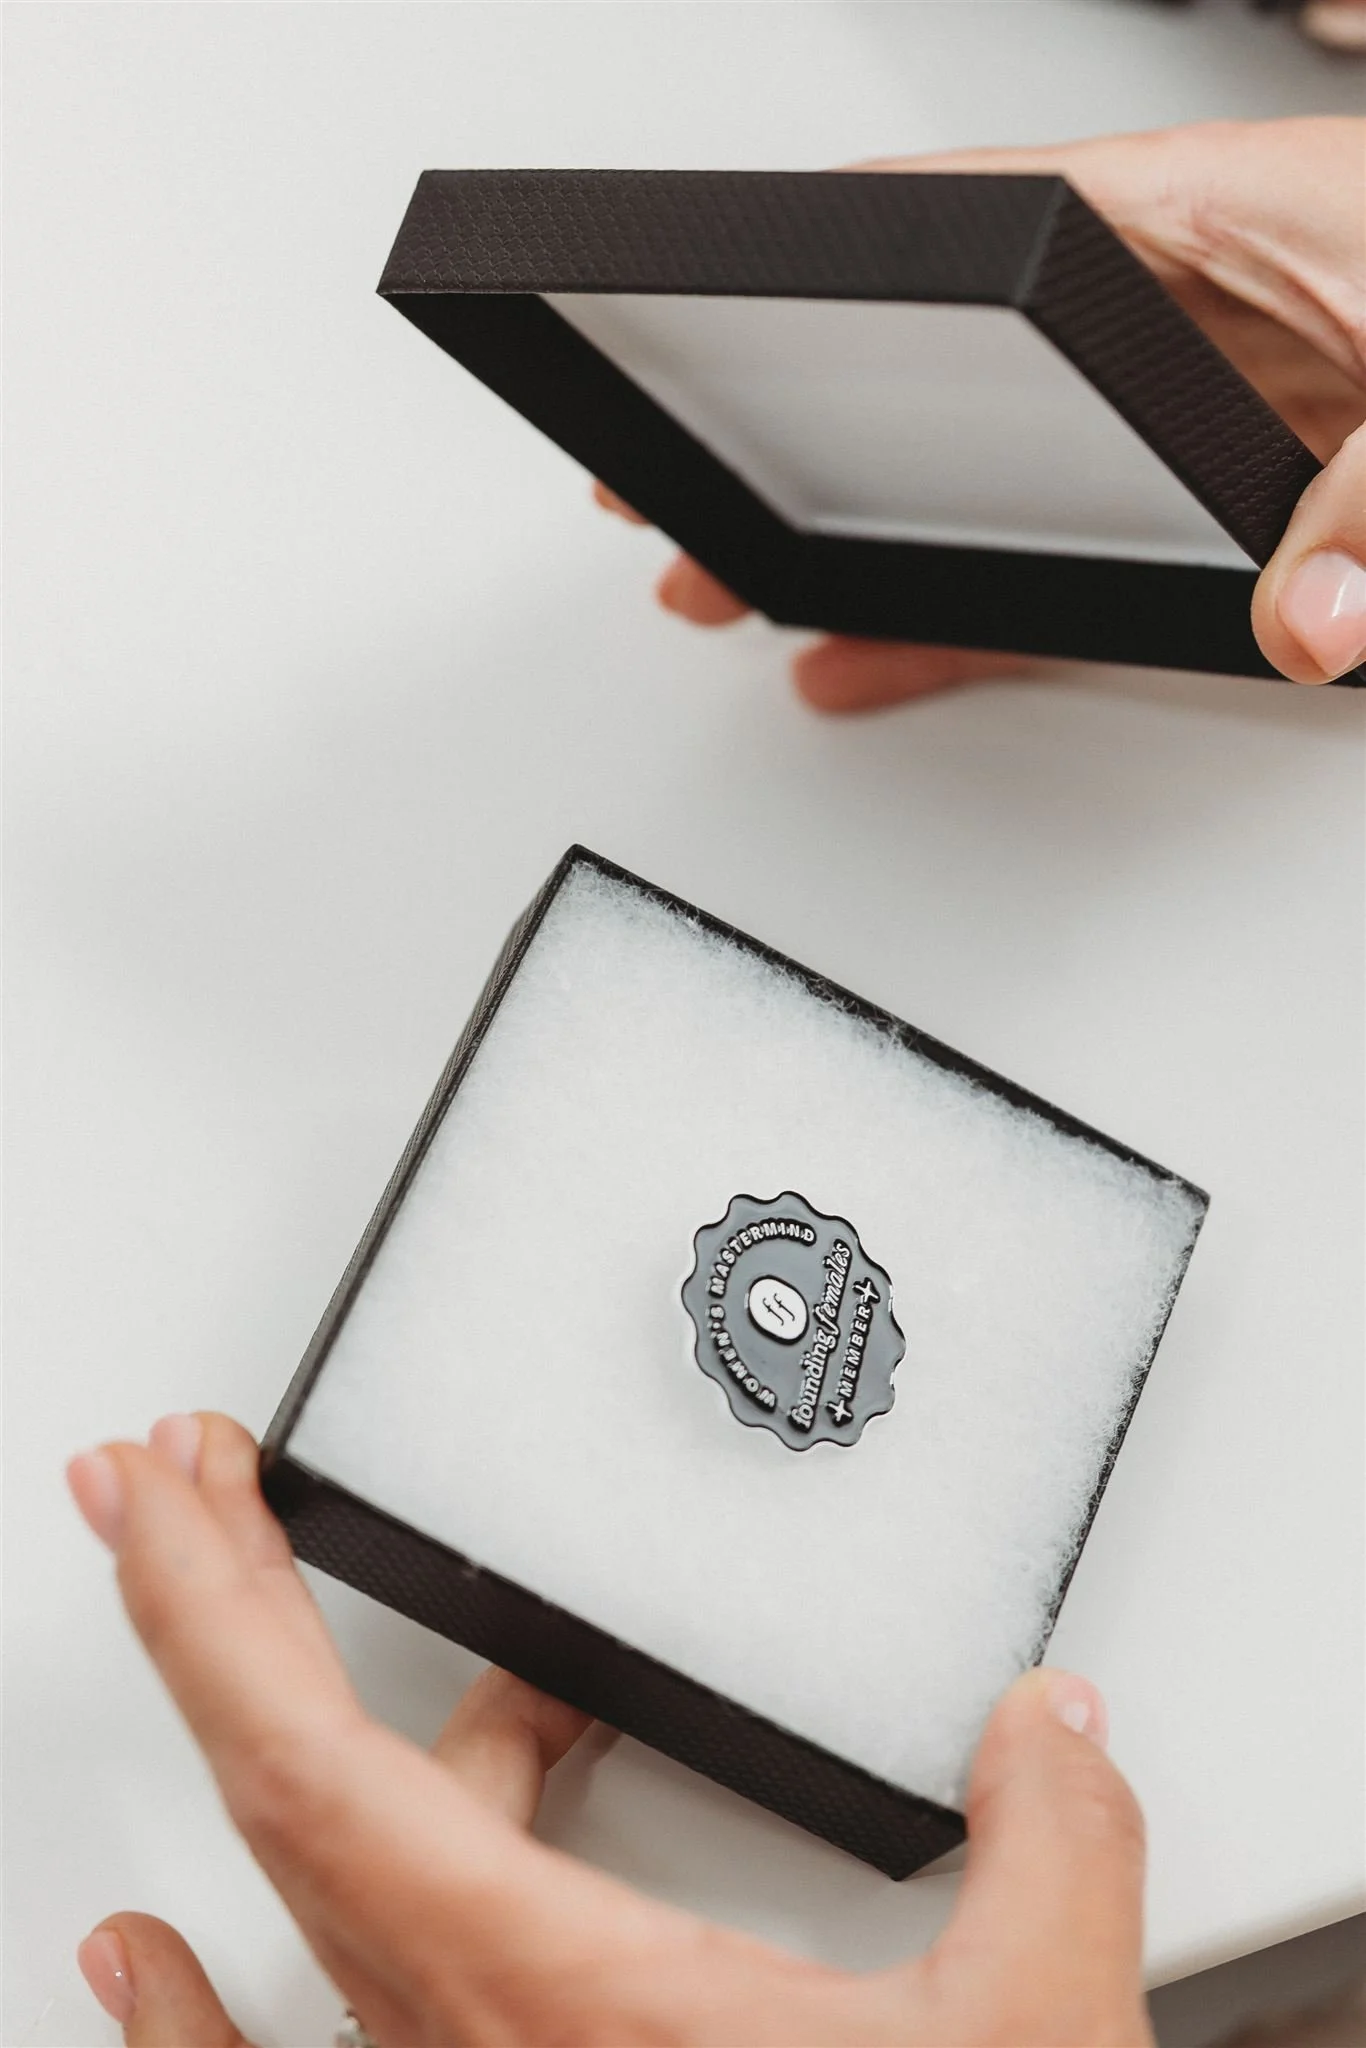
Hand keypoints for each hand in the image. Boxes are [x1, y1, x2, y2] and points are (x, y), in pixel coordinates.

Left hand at [68, 1413, 1151, 2046]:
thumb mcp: (1015, 2044)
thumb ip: (1049, 1863)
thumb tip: (1053, 1731)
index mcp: (541, 1986)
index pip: (310, 1762)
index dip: (214, 1610)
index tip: (160, 1495)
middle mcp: (456, 2034)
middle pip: (272, 1783)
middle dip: (205, 1606)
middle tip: (163, 1480)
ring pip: (320, 1878)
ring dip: (266, 1726)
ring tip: (265, 1601)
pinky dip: (177, 2014)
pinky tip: (128, 1961)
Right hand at [598, 117, 1365, 706]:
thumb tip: (1310, 613)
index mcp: (1218, 215)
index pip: (998, 221)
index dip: (857, 265)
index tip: (742, 304)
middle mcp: (1180, 317)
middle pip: (956, 373)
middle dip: (813, 432)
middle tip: (689, 485)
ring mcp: (1185, 428)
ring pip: (989, 484)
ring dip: (863, 542)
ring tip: (738, 592)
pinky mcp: (1214, 524)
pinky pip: (1058, 580)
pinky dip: (965, 629)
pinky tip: (873, 661)